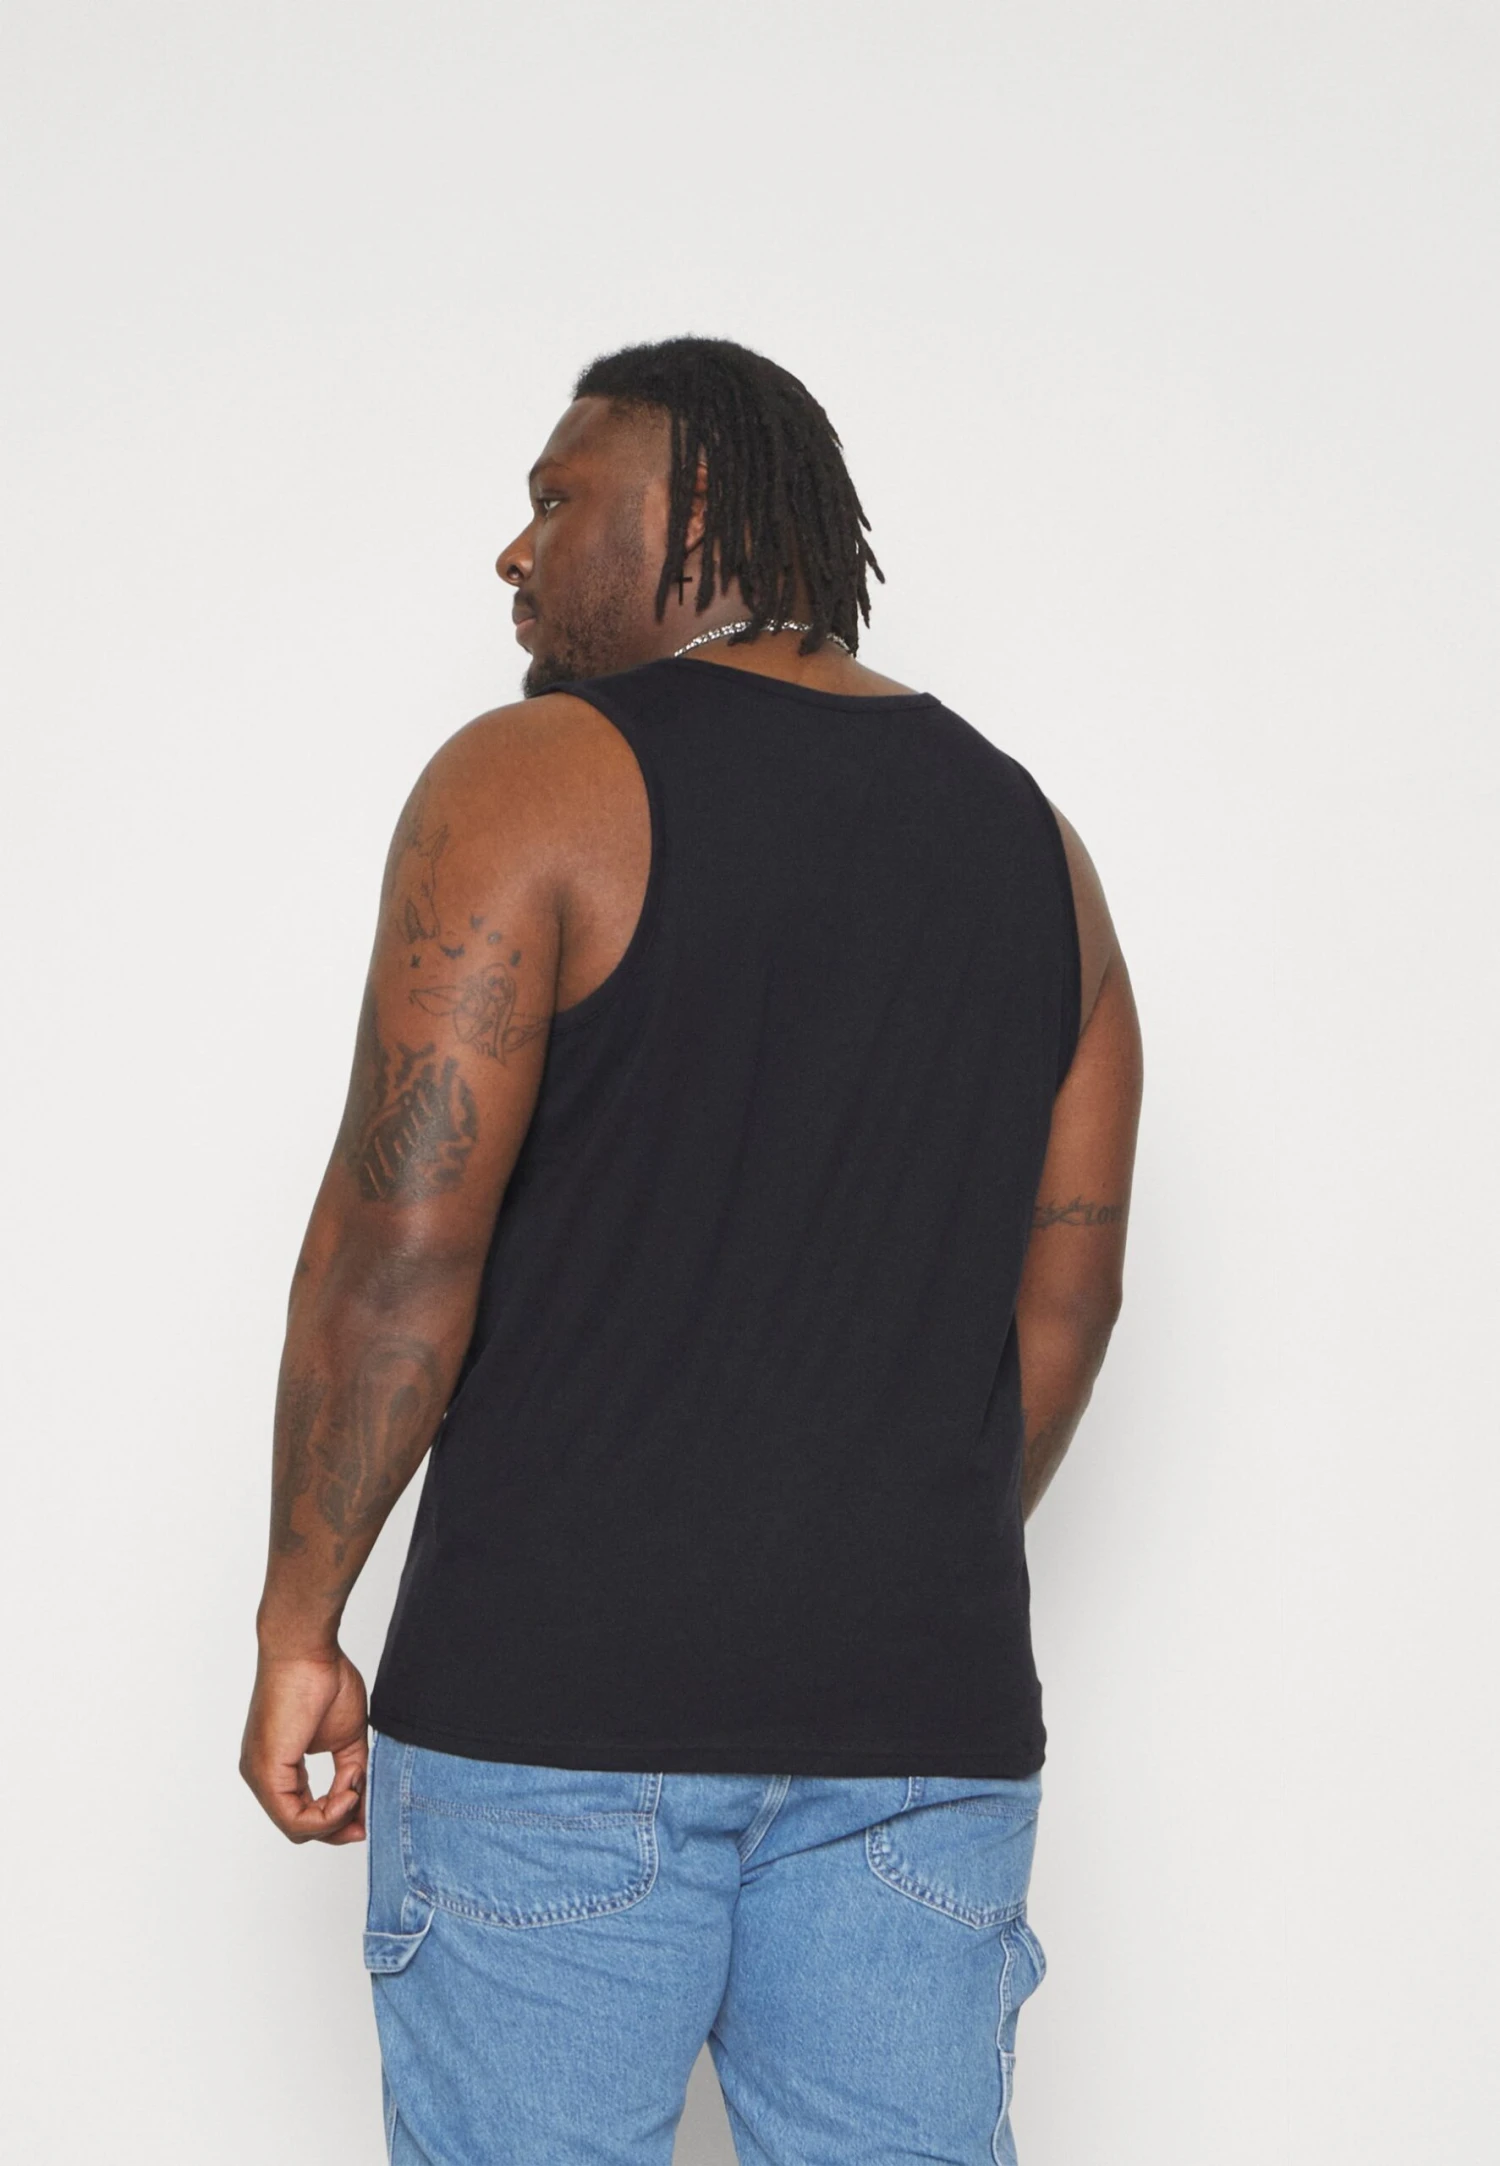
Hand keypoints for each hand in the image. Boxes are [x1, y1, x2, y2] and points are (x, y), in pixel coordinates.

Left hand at [240, 1648, 368, 1843]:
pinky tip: (347, 1795)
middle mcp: (262, 1776)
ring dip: (333, 1821)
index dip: (336, 1821)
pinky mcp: (266, 1772)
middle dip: (336, 1829)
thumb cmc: (321, 1679)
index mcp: (278, 1767)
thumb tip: (359, 1801)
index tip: (364, 1814)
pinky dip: (325, 1816)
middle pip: (298, 1826)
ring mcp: (260, 1776)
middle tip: (364, 1823)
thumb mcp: (345, 1738)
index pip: (303, 1813)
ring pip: (295, 1827)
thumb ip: (350, 1772)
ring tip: (355, 1797)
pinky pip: (293, 1818)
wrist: (305, 1650)